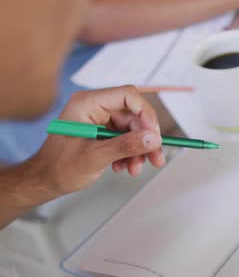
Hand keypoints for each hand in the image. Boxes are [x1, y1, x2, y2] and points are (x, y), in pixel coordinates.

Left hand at [30, 85, 165, 194]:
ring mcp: (100, 119)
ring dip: (139, 150)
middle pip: (134, 115)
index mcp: (87, 103)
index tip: (154, 135)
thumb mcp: (95, 157)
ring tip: (135, 169)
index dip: (145, 113)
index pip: (127, 96)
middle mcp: (95, 107)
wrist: (45, 181)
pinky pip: (127, 138)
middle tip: (155, 157)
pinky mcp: (103, 131)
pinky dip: (130, 153)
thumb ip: (126, 146)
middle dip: (145, 139)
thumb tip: (153, 138)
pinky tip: (124, 167)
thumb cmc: (59, 167)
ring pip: (134, 129)